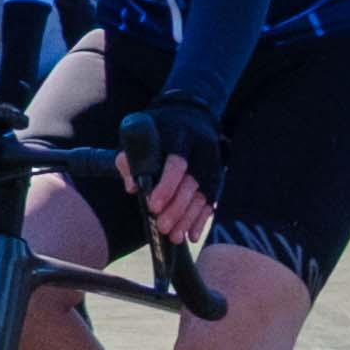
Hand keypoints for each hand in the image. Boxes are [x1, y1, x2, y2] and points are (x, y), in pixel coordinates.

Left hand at [123, 96, 226, 251]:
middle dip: (176, 208)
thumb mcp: (141, 130)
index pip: (177, 163)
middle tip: (161, 226)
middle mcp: (202, 150)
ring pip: (202, 196)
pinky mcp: (218, 175)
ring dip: (188, 219)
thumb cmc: (159, 126)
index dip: (166, 186)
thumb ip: (131, 156)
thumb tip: (133, 186)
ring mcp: (213, 164)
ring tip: (173, 236)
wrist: (191, 113)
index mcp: (181, 135)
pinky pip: (212, 201)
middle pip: (191, 184)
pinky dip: (201, 219)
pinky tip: (192, 234)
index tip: (152, 205)